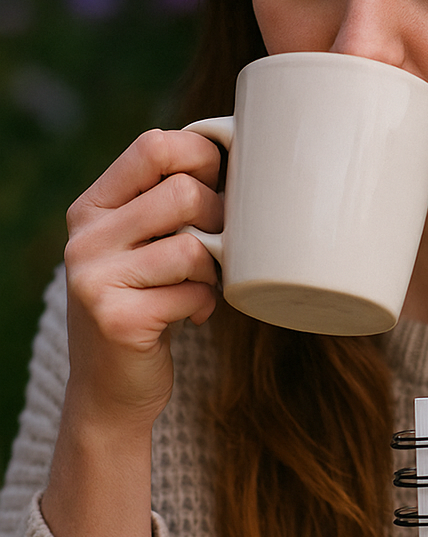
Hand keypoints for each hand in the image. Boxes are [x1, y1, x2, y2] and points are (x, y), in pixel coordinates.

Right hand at [63, 128, 223, 427]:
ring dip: (213, 269)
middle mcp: (85, 239)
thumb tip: (233, 151)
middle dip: (219, 218)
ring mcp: (95, 280)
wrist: (109, 390)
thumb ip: (165, 203)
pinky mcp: (118, 320)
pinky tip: (192, 316)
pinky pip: (195, 294)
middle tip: (218, 247)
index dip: (202, 157)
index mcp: (91, 208)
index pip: (153, 146)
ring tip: (201, 284)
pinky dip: (207, 305)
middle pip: (183, 192)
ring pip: (193, 245)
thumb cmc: (144, 305)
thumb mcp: (140, 246)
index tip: (220, 184)